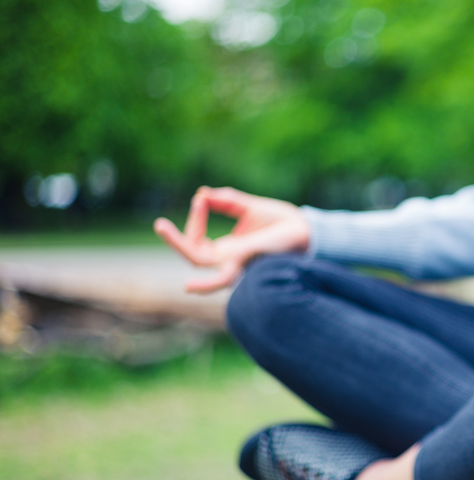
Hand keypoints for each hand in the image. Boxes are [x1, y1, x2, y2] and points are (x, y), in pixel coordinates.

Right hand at [154, 186, 309, 293]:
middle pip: (193, 257)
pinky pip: (224, 276)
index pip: (198, 242)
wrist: (307, 229)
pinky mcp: (249, 260)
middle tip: (159, 224)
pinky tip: (189, 285)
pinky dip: (207, 283)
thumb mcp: (248, 207)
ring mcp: (237, 262)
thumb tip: (201, 194)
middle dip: (175, 240)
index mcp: (228, 250)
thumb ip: (225, 201)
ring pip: (201, 264)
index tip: (201, 200)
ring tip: (162, 228)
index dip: (194, 221)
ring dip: (180, 247)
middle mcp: (229, 261)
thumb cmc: (281, 222)